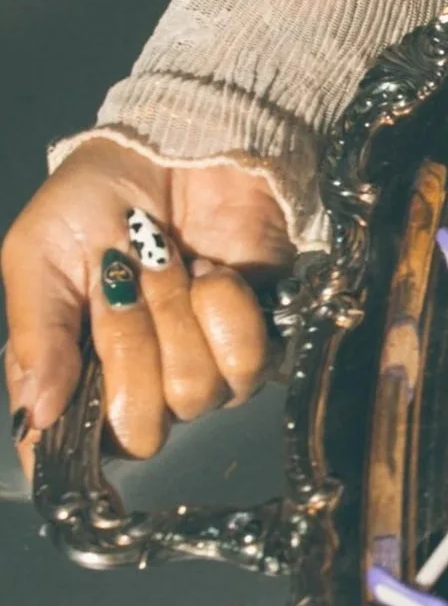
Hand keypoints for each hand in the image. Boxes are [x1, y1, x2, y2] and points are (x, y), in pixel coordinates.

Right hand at [4, 139, 294, 467]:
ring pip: (196, 395)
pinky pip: (247, 364)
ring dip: (180, 318)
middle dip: (132, 349)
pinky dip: (227, 309)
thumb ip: (36, 335)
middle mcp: (138, 383)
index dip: (68, 457)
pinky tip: (212, 273)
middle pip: (139, 426)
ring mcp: (200, 369)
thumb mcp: (40, 252)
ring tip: (171, 268)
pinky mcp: (255, 347)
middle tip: (126, 288)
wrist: (179, 148)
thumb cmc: (100, 195)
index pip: (68, 450)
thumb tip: (34, 415)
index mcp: (73, 370)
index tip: (67, 446)